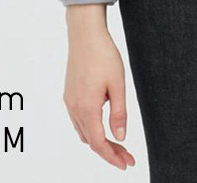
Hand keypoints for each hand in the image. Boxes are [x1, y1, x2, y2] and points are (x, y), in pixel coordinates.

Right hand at [63, 5, 135, 169]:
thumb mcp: (118, 84)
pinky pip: (78, 120)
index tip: (127, 164)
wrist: (85, 33)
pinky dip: (90, 128)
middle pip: (91, 141)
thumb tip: (121, 137)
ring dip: (99, 140)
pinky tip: (102, 123)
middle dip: (109, 151)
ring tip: (118, 142)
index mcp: (87, 108)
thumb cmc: (104, 55)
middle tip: (127, 156)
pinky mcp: (69, 94)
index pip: (98, 143)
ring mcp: (69, 101)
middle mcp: (74, 108)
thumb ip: (119, 112)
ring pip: (83, 132)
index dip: (112, 157)